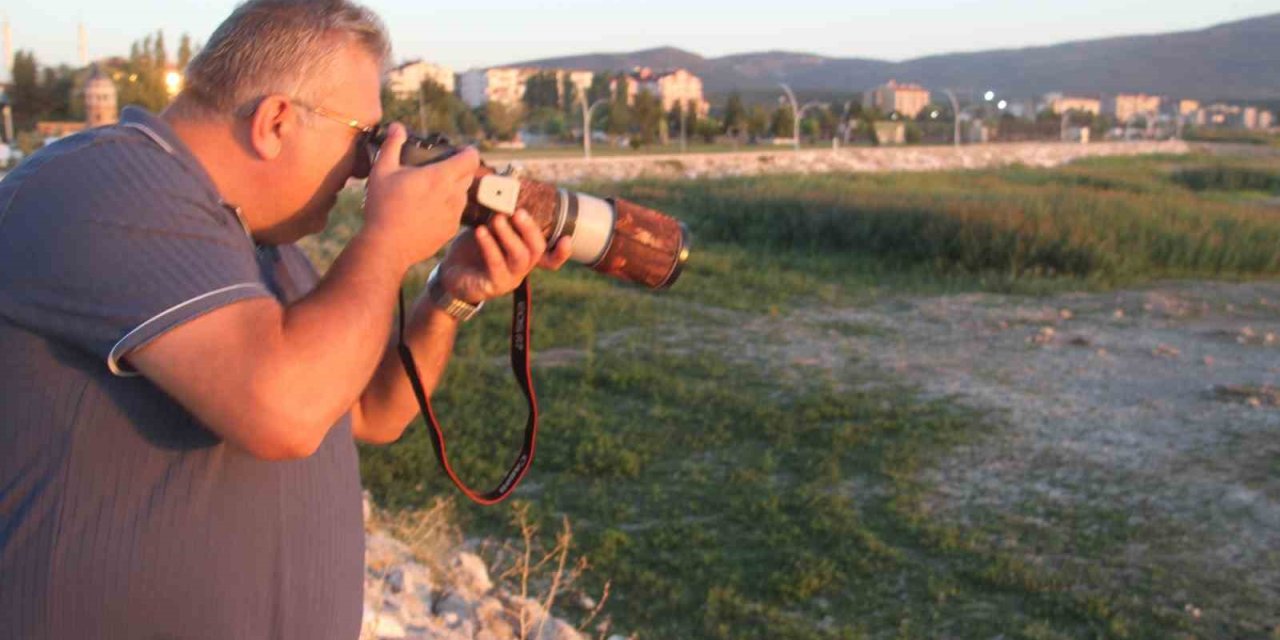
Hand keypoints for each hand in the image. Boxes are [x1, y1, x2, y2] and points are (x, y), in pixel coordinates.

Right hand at [361, 123, 480, 270]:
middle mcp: (454, 195)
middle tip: (442, 168)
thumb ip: (392, 145)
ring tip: (433, 190)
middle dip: (460, 169)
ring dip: (453, 189)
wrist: (387, 246)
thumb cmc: (383, 206)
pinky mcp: (451, 230)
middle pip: (469, 175)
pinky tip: (428, 211)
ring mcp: (454, 215)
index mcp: (441, 177)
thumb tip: (396, 126)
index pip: (471, 158)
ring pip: (462, 195)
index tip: (460, 150)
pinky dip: (447, 208)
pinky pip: (455, 214)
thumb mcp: (382, 171)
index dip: (469, 151)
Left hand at [436, 209, 573, 303]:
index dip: (561, 251)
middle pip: (536, 250)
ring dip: (509, 236)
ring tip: (497, 219)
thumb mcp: (488, 229)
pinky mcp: (493, 285)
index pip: (550, 257)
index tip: (566, 238)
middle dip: (530, 230)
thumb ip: (501, 215)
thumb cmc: (472, 248)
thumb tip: (504, 185)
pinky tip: (481, 232)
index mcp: (525, 255)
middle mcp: (521, 268)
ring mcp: (509, 278)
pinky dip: (489, 246)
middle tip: (518, 212)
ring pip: (520, 257)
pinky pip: (496, 265)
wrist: (449, 273)